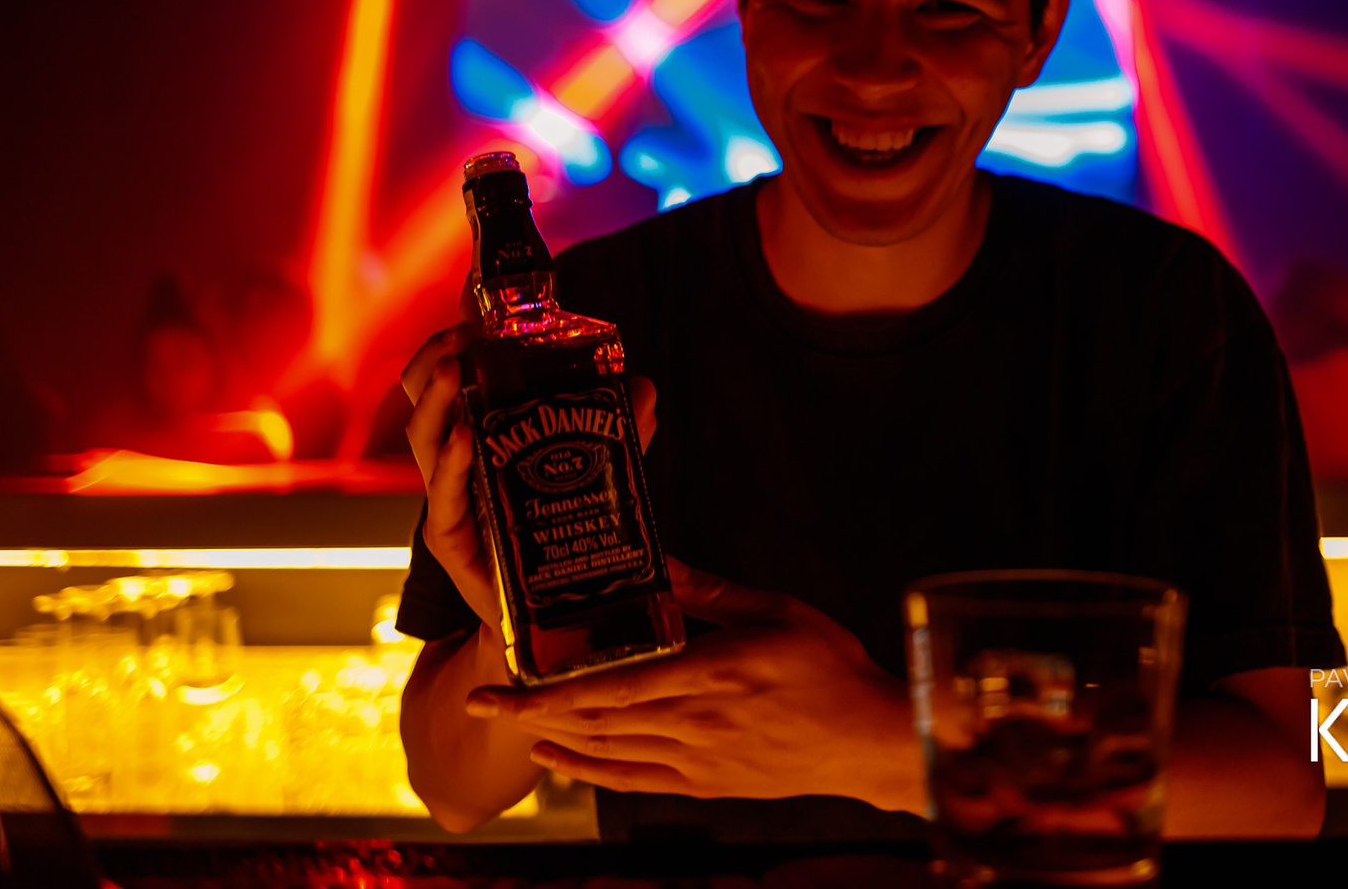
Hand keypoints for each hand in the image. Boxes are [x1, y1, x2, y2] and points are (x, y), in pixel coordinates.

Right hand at [400, 311, 656, 637]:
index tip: (469, 303)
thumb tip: (642, 387)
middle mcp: (458, 465)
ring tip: (455, 367)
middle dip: (435, 360)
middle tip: (460, 334)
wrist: (555, 619)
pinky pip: (445, 497)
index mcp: (481, 439)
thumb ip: (621, 436)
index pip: (454, 379)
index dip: (454, 340)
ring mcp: (452, 502)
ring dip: (439, 400)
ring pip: (426, 441)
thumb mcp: (600, 479)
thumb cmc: (562, 540)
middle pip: (423, 400)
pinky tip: (468, 437)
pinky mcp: (454, 541)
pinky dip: (456, 464)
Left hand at [464, 558, 924, 813]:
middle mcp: (693, 724)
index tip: (497, 686)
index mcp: (708, 673)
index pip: (608, 687)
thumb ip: (711, 590)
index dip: (545, 691)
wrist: (869, 740)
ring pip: (606, 753)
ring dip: (553, 739)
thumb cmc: (830, 668)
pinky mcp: (705, 785)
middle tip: (478, 703)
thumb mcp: (775, 610)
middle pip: (592, 722)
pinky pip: (633, 781)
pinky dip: (591, 772)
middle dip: (528, 714)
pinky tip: (562, 758)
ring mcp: (696, 761)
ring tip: (510, 723)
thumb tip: (660, 562)